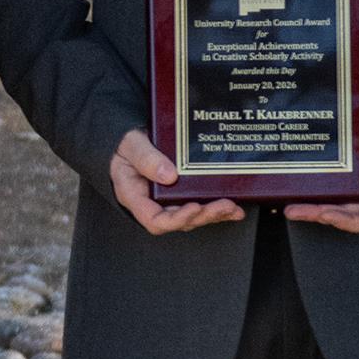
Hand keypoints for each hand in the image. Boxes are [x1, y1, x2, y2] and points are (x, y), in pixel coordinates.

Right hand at [109, 129, 241, 234]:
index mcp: (135, 197)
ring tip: (232, 208)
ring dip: (214, 214)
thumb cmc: (124, 143)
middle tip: (223, 205)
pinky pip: (199, 206)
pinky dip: (217, 209)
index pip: (155, 220)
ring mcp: (168, 201)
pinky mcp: (180, 194)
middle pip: (179, 221)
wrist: (129, 138)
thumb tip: (169, 175)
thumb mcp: (130, 145)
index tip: (193, 207)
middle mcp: (153, 204)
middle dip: (203, 216)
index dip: (176, 219)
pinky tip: (234, 208)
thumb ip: (145, 158)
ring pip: (192, 216)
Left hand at [282, 123, 358, 235]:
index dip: (347, 221)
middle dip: (321, 215)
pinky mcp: (357, 182)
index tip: (326, 214)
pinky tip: (303, 192)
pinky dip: (321, 195)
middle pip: (349, 216)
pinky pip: (339, 193)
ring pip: (341, 207)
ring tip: (292, 206)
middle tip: (295, 210)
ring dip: (316, 208)